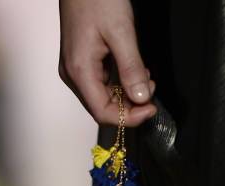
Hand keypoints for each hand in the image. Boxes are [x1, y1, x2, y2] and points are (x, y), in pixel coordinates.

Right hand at [59, 0, 156, 125]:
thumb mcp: (120, 30)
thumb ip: (131, 67)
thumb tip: (141, 97)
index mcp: (79, 71)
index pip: (103, 112)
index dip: (128, 117)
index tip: (151, 108)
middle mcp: (73, 75)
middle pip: (102, 108)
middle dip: (129, 106)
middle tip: (151, 90)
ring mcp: (75, 69)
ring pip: (103, 97)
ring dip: (126, 94)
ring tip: (145, 77)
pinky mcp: (81, 62)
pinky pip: (101, 83)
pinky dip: (120, 83)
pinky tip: (133, 71)